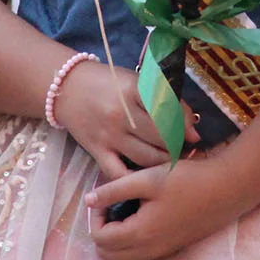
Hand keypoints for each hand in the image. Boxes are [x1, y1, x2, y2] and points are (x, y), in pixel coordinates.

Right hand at [49, 61, 190, 181]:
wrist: (67, 87)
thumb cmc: (108, 82)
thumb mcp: (136, 81)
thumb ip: (164, 99)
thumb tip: (193, 127)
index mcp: (133, 89)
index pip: (168, 110)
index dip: (185, 125)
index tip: (193, 134)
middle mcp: (121, 113)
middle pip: (161, 137)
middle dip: (178, 146)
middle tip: (184, 149)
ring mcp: (108, 135)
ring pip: (146, 158)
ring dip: (163, 162)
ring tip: (170, 160)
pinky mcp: (96, 150)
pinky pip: (119, 173)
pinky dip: (135, 178)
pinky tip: (145, 176)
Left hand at [84, 154, 247, 259]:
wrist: (227, 189)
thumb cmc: (187, 179)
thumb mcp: (147, 179)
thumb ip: (114, 190)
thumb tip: (88, 201)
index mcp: (140, 233)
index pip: (100, 238)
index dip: (95, 217)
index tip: (105, 195)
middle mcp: (149, 249)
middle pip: (108, 255)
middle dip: (101, 231)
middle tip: (109, 205)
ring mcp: (162, 251)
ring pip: (124, 259)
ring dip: (115, 240)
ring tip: (122, 211)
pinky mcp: (172, 248)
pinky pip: (140, 255)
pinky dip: (130, 243)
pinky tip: (140, 216)